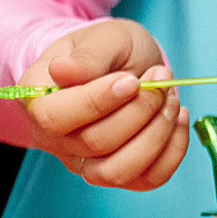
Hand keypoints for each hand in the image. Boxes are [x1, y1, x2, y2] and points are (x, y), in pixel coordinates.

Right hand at [20, 20, 186, 189]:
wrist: (126, 66)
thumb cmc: (108, 51)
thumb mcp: (102, 38)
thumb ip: (87, 56)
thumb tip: (63, 70)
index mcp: (38, 101)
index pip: (55, 118)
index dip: (98, 102)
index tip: (132, 81)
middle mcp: (54, 139)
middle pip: (95, 144)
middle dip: (139, 110)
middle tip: (160, 80)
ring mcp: (86, 162)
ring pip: (119, 171)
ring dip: (157, 135)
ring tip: (170, 101)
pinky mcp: (121, 173)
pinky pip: (149, 179)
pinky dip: (173, 150)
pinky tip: (178, 118)